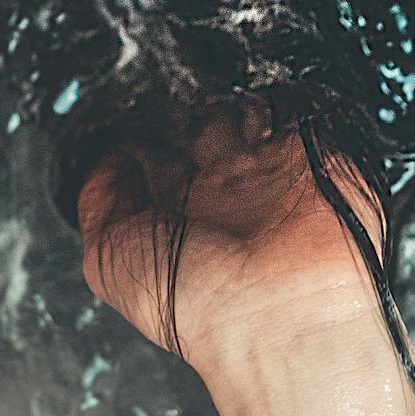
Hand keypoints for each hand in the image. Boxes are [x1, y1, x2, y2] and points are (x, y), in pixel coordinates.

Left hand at [75, 100, 414, 412]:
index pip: (155, 148)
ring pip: (239, 105)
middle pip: (196, 119)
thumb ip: (99, 200)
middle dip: (180, 105)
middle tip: (171, 106)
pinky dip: (271, 95)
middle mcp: (224, 191)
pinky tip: (248, 107)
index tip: (128, 115)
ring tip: (209, 111)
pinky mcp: (315, 158)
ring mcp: (269, 172)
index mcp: (181, 211)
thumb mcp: (109, 258)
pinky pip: (293, 105)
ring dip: (221, 99)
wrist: (280, 320)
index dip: (140, 129)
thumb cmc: (195, 305)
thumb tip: (110, 156)